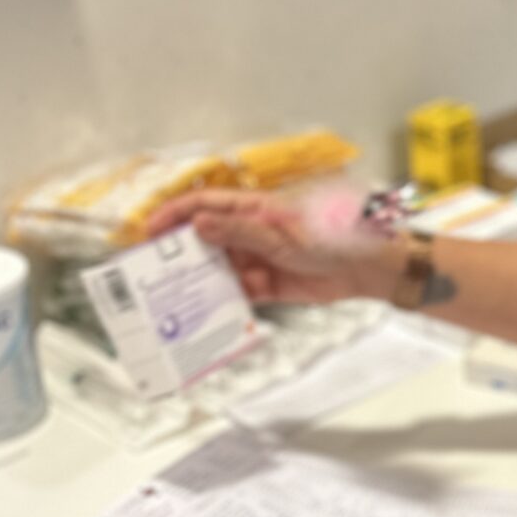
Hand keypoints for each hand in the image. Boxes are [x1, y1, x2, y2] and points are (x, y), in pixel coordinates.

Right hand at [144, 188, 396, 304]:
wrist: (368, 268)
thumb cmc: (332, 237)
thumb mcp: (281, 234)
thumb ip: (240, 230)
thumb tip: (199, 223)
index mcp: (253, 208)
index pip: (204, 205)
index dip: (174, 215)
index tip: (149, 231)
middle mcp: (251, 231)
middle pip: (206, 239)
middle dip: (181, 254)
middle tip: (153, 272)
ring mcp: (258, 258)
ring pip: (219, 268)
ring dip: (201, 281)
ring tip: (174, 297)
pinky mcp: (268, 284)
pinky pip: (238, 292)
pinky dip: (224, 301)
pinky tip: (208, 312)